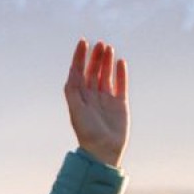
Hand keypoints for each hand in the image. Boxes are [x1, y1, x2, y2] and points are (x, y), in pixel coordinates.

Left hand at [64, 38, 129, 167]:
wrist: (103, 151)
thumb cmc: (87, 133)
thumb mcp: (76, 111)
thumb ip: (73, 92)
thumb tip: (72, 72)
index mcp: (79, 96)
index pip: (78, 72)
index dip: (80, 57)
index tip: (83, 42)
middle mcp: (92, 95)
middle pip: (93, 71)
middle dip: (95, 57)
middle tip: (100, 43)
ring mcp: (106, 99)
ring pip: (106, 75)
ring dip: (107, 61)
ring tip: (108, 47)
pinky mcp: (120, 104)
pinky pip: (120, 85)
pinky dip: (121, 73)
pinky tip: (120, 62)